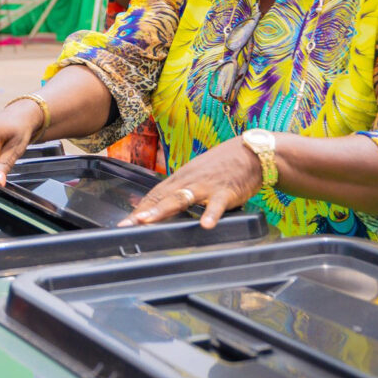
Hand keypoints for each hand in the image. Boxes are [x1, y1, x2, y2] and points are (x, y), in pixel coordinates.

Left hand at [118, 138, 260, 228]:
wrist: (252, 152)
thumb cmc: (223, 165)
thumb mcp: (197, 175)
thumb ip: (182, 189)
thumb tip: (163, 203)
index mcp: (181, 178)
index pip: (155, 194)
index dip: (140, 209)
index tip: (125, 223)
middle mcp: (189, 180)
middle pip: (162, 197)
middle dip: (143, 211)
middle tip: (127, 225)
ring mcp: (206, 186)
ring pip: (181, 198)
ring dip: (163, 209)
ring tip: (148, 221)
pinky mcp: (226, 191)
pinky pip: (217, 204)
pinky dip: (211, 214)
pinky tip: (206, 225)